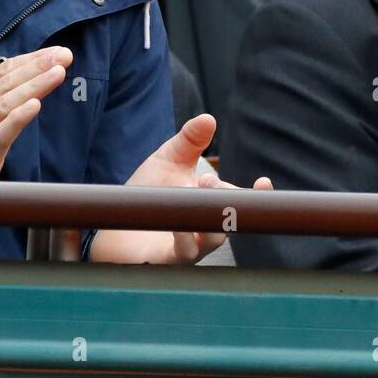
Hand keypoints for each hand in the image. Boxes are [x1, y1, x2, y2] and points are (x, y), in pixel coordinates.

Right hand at [0, 46, 71, 256]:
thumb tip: (29, 77)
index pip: (1, 73)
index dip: (30, 60)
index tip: (57, 53)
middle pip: (5, 84)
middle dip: (37, 67)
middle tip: (64, 56)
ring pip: (4, 105)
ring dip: (34, 86)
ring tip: (58, 73)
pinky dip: (18, 118)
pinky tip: (35, 105)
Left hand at [88, 114, 272, 263]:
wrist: (113, 222)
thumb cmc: (148, 194)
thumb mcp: (169, 160)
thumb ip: (189, 140)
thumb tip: (208, 118)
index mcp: (212, 205)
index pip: (243, 203)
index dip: (258, 196)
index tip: (263, 182)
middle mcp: (207, 229)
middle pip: (231, 220)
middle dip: (226, 199)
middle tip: (208, 180)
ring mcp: (191, 248)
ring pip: (212, 239)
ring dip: (206, 214)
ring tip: (191, 191)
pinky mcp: (168, 260)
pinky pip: (184, 252)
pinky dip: (184, 236)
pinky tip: (176, 220)